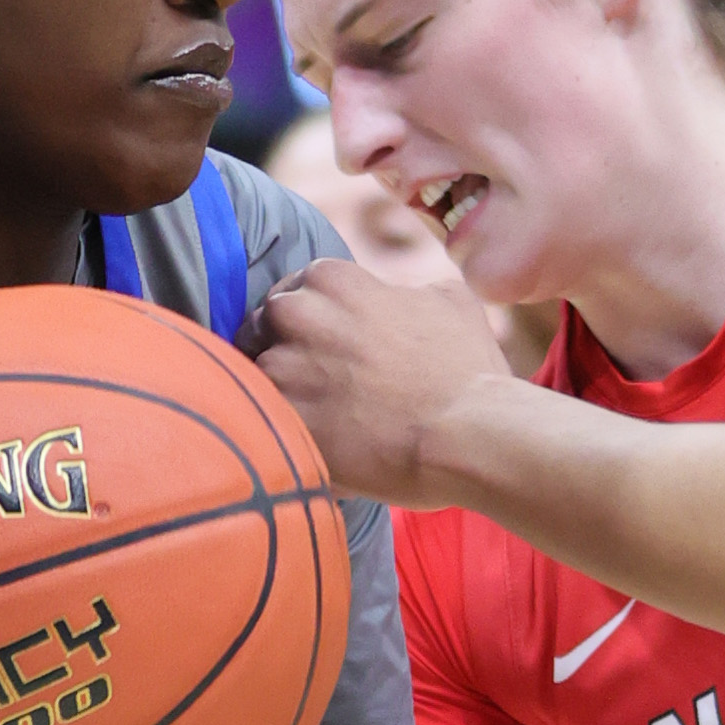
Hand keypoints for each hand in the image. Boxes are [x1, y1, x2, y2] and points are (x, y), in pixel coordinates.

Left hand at [250, 260, 513, 505]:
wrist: (468, 436)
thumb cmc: (467, 370)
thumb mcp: (450, 301)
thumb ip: (409, 289)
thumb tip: (401, 295)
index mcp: (332, 278)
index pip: (294, 291)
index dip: (312, 323)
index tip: (329, 348)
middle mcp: (297, 315)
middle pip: (265, 327)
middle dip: (287, 352)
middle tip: (322, 385)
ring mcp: (282, 368)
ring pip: (256, 376)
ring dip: (281, 395)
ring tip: (320, 420)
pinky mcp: (278, 421)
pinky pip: (259, 422)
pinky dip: (279, 432)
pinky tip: (313, 445)